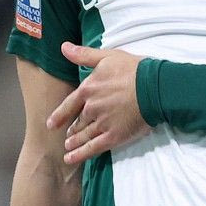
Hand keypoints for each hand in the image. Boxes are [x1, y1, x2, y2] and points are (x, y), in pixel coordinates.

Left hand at [49, 42, 148, 163]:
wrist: (154, 88)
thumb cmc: (133, 70)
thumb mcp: (107, 57)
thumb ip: (84, 55)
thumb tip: (63, 47)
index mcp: (88, 90)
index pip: (69, 105)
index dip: (59, 115)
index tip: (51, 124)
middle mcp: (91, 108)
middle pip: (78, 122)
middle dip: (72, 129)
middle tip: (67, 136)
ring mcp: (101, 124)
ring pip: (83, 136)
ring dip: (74, 142)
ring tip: (69, 146)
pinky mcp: (113, 136)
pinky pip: (92, 148)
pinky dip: (80, 154)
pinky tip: (71, 158)